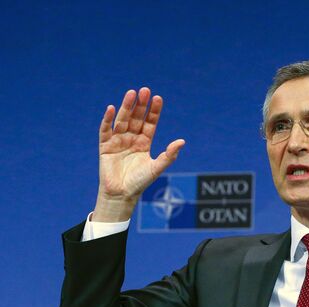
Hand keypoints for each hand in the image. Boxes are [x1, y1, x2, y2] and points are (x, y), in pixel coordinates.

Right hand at [92, 88, 184, 220]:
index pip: (150, 122)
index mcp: (144, 142)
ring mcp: (118, 140)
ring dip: (126, 107)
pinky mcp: (105, 146)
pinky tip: (110, 109)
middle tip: (144, 90)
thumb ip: (169, 155)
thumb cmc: (140, 182)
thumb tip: (182, 141)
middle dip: (140, 105)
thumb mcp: (156, 167)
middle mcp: (132, 138)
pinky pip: (105, 130)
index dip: (153, 111)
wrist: (122, 194)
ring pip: (122, 120)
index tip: (157, 98)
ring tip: (131, 93)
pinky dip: (107, 120)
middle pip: (136, 118)